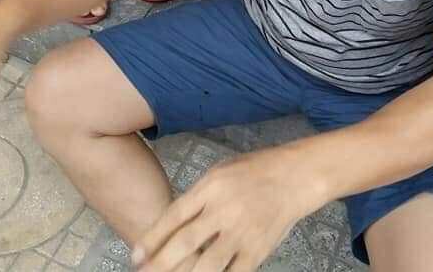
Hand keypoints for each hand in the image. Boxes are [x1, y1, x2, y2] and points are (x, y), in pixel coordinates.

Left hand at [132, 146, 318, 271]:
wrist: (296, 176)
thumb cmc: (256, 170)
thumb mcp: (222, 172)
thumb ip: (199, 197)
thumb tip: (173, 224)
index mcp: (212, 186)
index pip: (174, 215)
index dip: (152, 238)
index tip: (135, 256)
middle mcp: (224, 210)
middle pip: (185, 243)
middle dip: (160, 263)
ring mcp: (241, 232)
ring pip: (206, 266)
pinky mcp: (258, 250)